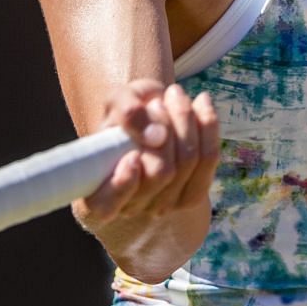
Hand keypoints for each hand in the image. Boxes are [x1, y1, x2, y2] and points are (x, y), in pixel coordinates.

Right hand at [75, 81, 220, 277]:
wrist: (151, 117)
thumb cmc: (126, 115)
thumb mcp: (117, 102)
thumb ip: (127, 113)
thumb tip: (156, 136)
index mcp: (97, 196)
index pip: (105, 205)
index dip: (122, 184)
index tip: (132, 155)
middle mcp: (129, 208)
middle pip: (160, 173)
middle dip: (164, 127)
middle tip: (156, 101)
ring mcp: (162, 206)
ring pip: (187, 162)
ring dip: (184, 119)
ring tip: (172, 96)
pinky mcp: (192, 196)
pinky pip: (209, 158)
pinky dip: (208, 125)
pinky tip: (202, 102)